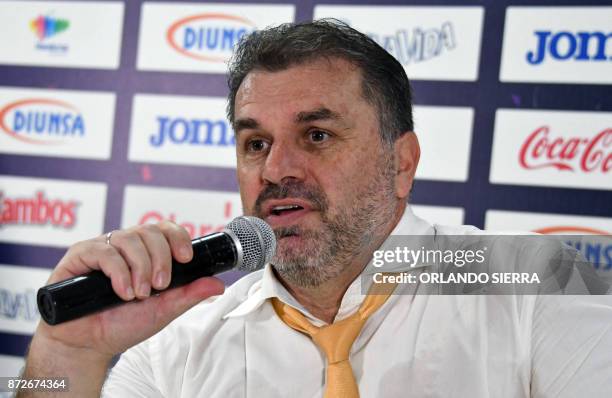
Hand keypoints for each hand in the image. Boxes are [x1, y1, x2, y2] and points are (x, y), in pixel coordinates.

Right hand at [31, 221, 224, 361]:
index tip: (186, 258)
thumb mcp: (163, 310)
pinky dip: (119, 272)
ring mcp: (103, 248)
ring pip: (129, 238)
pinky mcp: (80, 255)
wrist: (88, 345)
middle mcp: (125, 246)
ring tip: (139, 294)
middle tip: (160, 286)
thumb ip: (189, 295)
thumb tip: (218, 284)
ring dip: (140, 266)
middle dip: (160, 258)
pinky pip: (104, 251)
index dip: (178, 238)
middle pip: (149, 231)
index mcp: (145, 253)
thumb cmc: (122, 324)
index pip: (165, 230)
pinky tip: (123, 292)